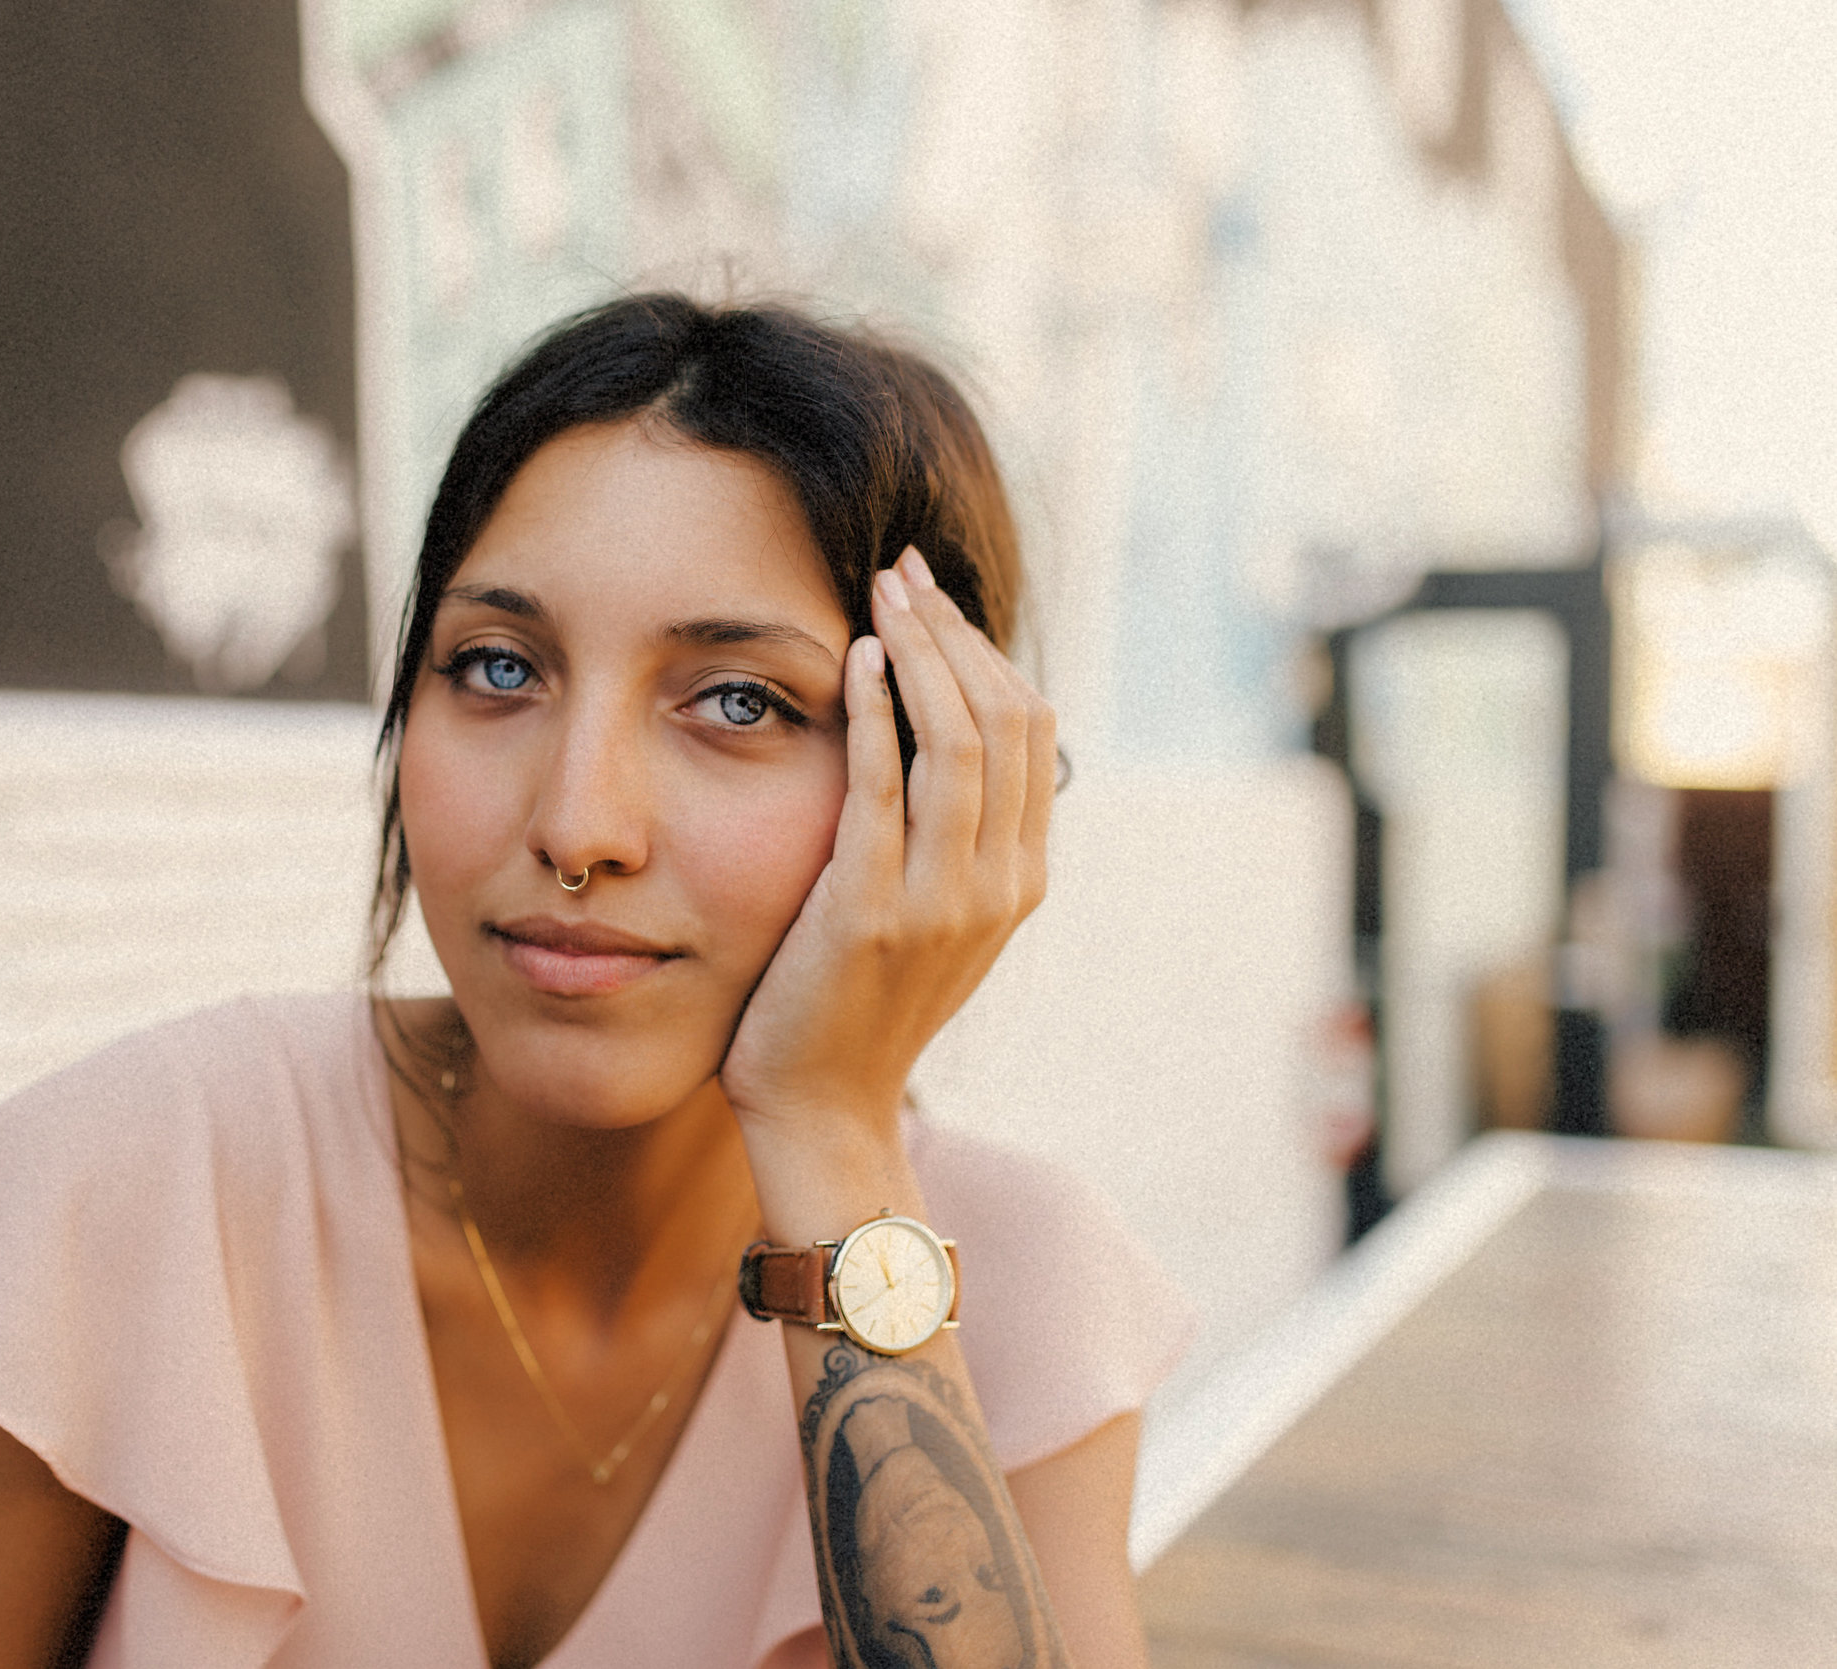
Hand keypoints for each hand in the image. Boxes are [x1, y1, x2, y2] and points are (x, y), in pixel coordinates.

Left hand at [719, 547, 1054, 1166]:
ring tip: (880, 591)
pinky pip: (883, 790)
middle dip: (953, 630)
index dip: (985, 649)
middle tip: (902, 570)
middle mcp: (998, 884)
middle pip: (1003, 719)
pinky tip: (854, 658)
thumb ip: (951, 838)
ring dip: (919, 651)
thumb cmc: (855, 1004)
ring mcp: (942, 902)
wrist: (822, 1110)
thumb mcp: (931, 916)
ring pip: (957, 742)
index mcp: (1020, 877)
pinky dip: (875, 712)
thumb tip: (940, 735)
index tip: (931, 596)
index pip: (1029, 730)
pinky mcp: (871, 913)